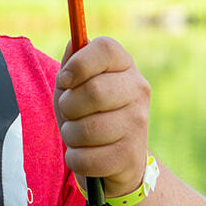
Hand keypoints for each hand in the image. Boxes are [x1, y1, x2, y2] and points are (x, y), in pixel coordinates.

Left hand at [55, 37, 149, 194]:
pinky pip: (85, 157)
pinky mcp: (130, 156)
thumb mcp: (77, 87)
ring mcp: (139, 123)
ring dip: (70, 135)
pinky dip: (76, 159)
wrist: (118, 162)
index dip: (78, 63)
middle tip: (71, 113)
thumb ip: (73, 64)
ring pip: (86, 128)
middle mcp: (138, 90)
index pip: (105, 48)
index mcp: (125, 65)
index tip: (66, 80)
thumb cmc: (90, 116)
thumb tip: (73, 42)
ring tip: (79, 136)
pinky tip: (87, 155)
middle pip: (93, 90)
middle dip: (69, 106)